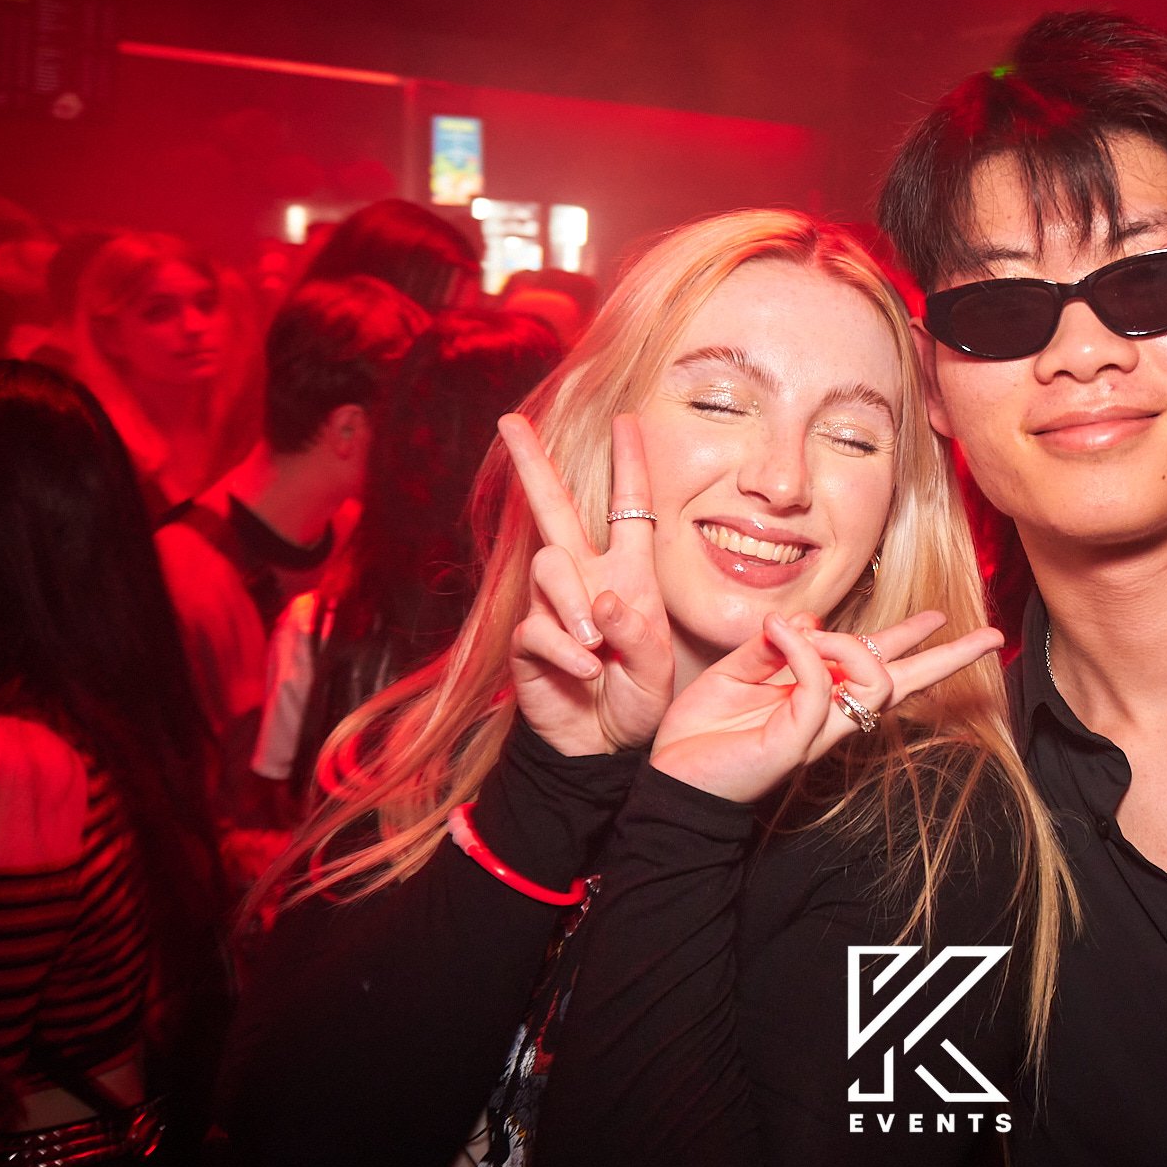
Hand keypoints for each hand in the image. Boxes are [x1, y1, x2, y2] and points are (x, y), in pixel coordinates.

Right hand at [500, 413, 673, 756]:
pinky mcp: (527, 641)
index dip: (629, 465)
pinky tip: (586, 669)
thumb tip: (604, 599)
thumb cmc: (637, 698)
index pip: (630, 508)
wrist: (604, 747)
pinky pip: (537, 627)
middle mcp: (585, 579)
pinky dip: (565, 648)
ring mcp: (551, 607)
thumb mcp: (656, 667)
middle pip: (553, 510)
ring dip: (574, 604)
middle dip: (533, 464)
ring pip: (548, 566)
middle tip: (509, 421)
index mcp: (628, 574)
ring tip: (597, 644)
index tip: (628, 420)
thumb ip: (637, 633)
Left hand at [650, 610, 1002, 802]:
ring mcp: (818, 730)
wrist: (671, 779)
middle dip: (948, 659)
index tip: (941, 618)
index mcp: (819, 696)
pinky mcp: (797, 742)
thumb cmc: (703, 731)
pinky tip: (783, 631)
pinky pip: (821, 687)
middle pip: (903, 684)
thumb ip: (773, 645)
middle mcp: (830, 715)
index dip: (911, 641)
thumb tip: (809, 615)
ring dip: (848, 640)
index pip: (878, 666)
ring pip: (875, 682)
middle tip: (990, 637)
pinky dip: (806, 649)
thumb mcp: (737, 670)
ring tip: (811, 629)